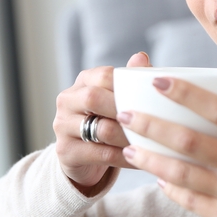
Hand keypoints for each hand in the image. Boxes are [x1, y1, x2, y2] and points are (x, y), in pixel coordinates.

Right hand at [53, 52, 150, 195]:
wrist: (83, 157)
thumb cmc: (107, 120)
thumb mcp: (117, 99)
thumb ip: (130, 79)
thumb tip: (141, 57)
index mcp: (83, 82)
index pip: (104, 75)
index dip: (128, 85)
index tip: (153, 96)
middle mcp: (67, 100)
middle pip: (95, 98)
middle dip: (126, 110)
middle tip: (153, 120)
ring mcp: (62, 126)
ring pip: (101, 129)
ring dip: (130, 136)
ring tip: (153, 141)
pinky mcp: (65, 151)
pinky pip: (101, 154)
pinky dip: (126, 157)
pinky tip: (143, 158)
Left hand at [118, 77, 216, 216]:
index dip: (187, 93)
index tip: (159, 80)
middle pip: (191, 140)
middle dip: (154, 125)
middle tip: (127, 114)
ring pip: (184, 172)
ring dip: (152, 159)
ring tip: (129, 147)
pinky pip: (192, 201)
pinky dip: (171, 189)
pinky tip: (157, 179)